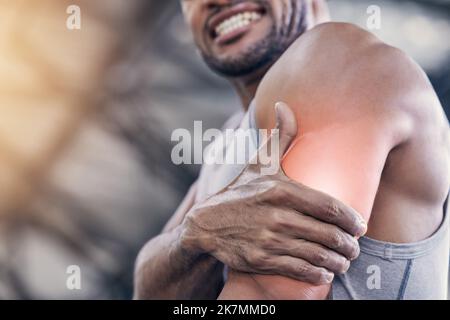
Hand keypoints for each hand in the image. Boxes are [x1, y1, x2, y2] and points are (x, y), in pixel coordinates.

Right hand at [181, 102, 366, 284]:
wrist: (206, 224)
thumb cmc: (239, 192)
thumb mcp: (258, 162)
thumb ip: (279, 136)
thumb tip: (284, 105)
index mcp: (281, 189)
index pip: (331, 208)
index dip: (352, 220)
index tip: (361, 226)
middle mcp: (277, 215)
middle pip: (329, 235)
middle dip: (349, 245)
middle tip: (354, 248)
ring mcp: (269, 240)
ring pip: (318, 255)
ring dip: (338, 261)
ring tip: (344, 261)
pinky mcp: (261, 260)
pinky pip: (300, 270)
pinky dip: (318, 274)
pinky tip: (325, 271)